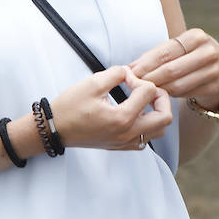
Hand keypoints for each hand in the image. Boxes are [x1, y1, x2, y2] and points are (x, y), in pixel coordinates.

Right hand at [49, 66, 172, 149]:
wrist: (54, 129)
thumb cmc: (69, 107)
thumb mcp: (93, 82)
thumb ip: (117, 73)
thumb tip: (130, 72)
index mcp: (122, 118)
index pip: (149, 92)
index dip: (139, 79)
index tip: (125, 78)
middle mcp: (127, 134)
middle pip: (165, 117)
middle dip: (161, 98)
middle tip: (147, 89)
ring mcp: (125, 143)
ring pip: (159, 130)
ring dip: (157, 112)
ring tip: (144, 100)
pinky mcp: (120, 146)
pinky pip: (146, 139)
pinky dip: (149, 124)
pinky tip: (136, 113)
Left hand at [130, 28, 218, 109]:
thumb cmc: (189, 56)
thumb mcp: (177, 49)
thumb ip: (155, 56)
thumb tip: (129, 67)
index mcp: (197, 36)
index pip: (165, 52)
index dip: (145, 64)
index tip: (129, 73)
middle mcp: (209, 51)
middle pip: (171, 70)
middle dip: (149, 79)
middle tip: (133, 86)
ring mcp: (215, 70)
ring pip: (178, 85)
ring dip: (158, 90)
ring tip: (144, 92)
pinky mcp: (215, 87)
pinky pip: (186, 94)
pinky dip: (171, 95)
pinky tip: (160, 95)